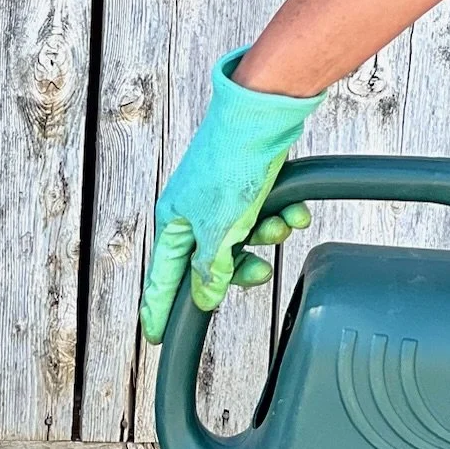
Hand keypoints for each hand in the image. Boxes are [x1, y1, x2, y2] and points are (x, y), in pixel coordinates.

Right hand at [139, 50, 322, 343]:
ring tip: (282, 224)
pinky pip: (261, 215)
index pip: (163, 279)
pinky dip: (280, 216)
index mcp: (173, 223)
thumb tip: (204, 298)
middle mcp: (192, 211)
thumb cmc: (231, 165)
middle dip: (240, 268)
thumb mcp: (220, 230)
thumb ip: (210, 270)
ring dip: (267, 237)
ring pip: (241, 239)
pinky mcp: (246, 183)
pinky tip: (294, 211)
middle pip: (210, 262)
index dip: (160, 309)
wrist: (263, 113)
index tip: (155, 335)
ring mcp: (219, 197)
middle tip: (260, 273)